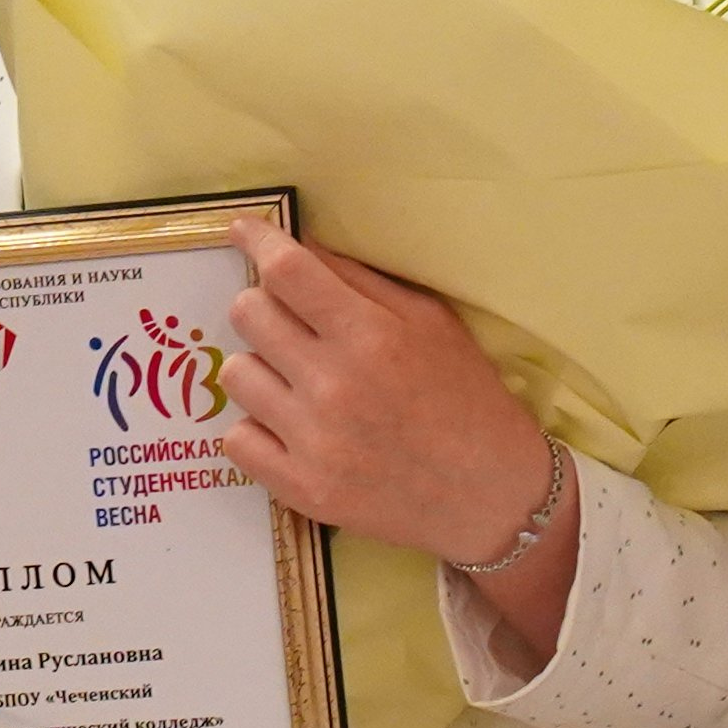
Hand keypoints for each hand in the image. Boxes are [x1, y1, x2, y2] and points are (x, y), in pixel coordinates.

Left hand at [217, 214, 576, 653]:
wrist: (492, 496)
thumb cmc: (466, 398)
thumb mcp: (432, 322)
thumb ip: (363, 281)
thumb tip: (300, 245)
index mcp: (372, 335)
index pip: (286, 271)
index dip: (256, 240)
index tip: (243, 231)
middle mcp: (336, 386)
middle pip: (247, 314)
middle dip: (264, 306)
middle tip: (292, 323)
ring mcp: (315, 442)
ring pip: (235, 373)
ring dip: (261, 368)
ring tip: (298, 382)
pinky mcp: (302, 489)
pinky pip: (235, 439)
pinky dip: (257, 428)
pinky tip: (291, 427)